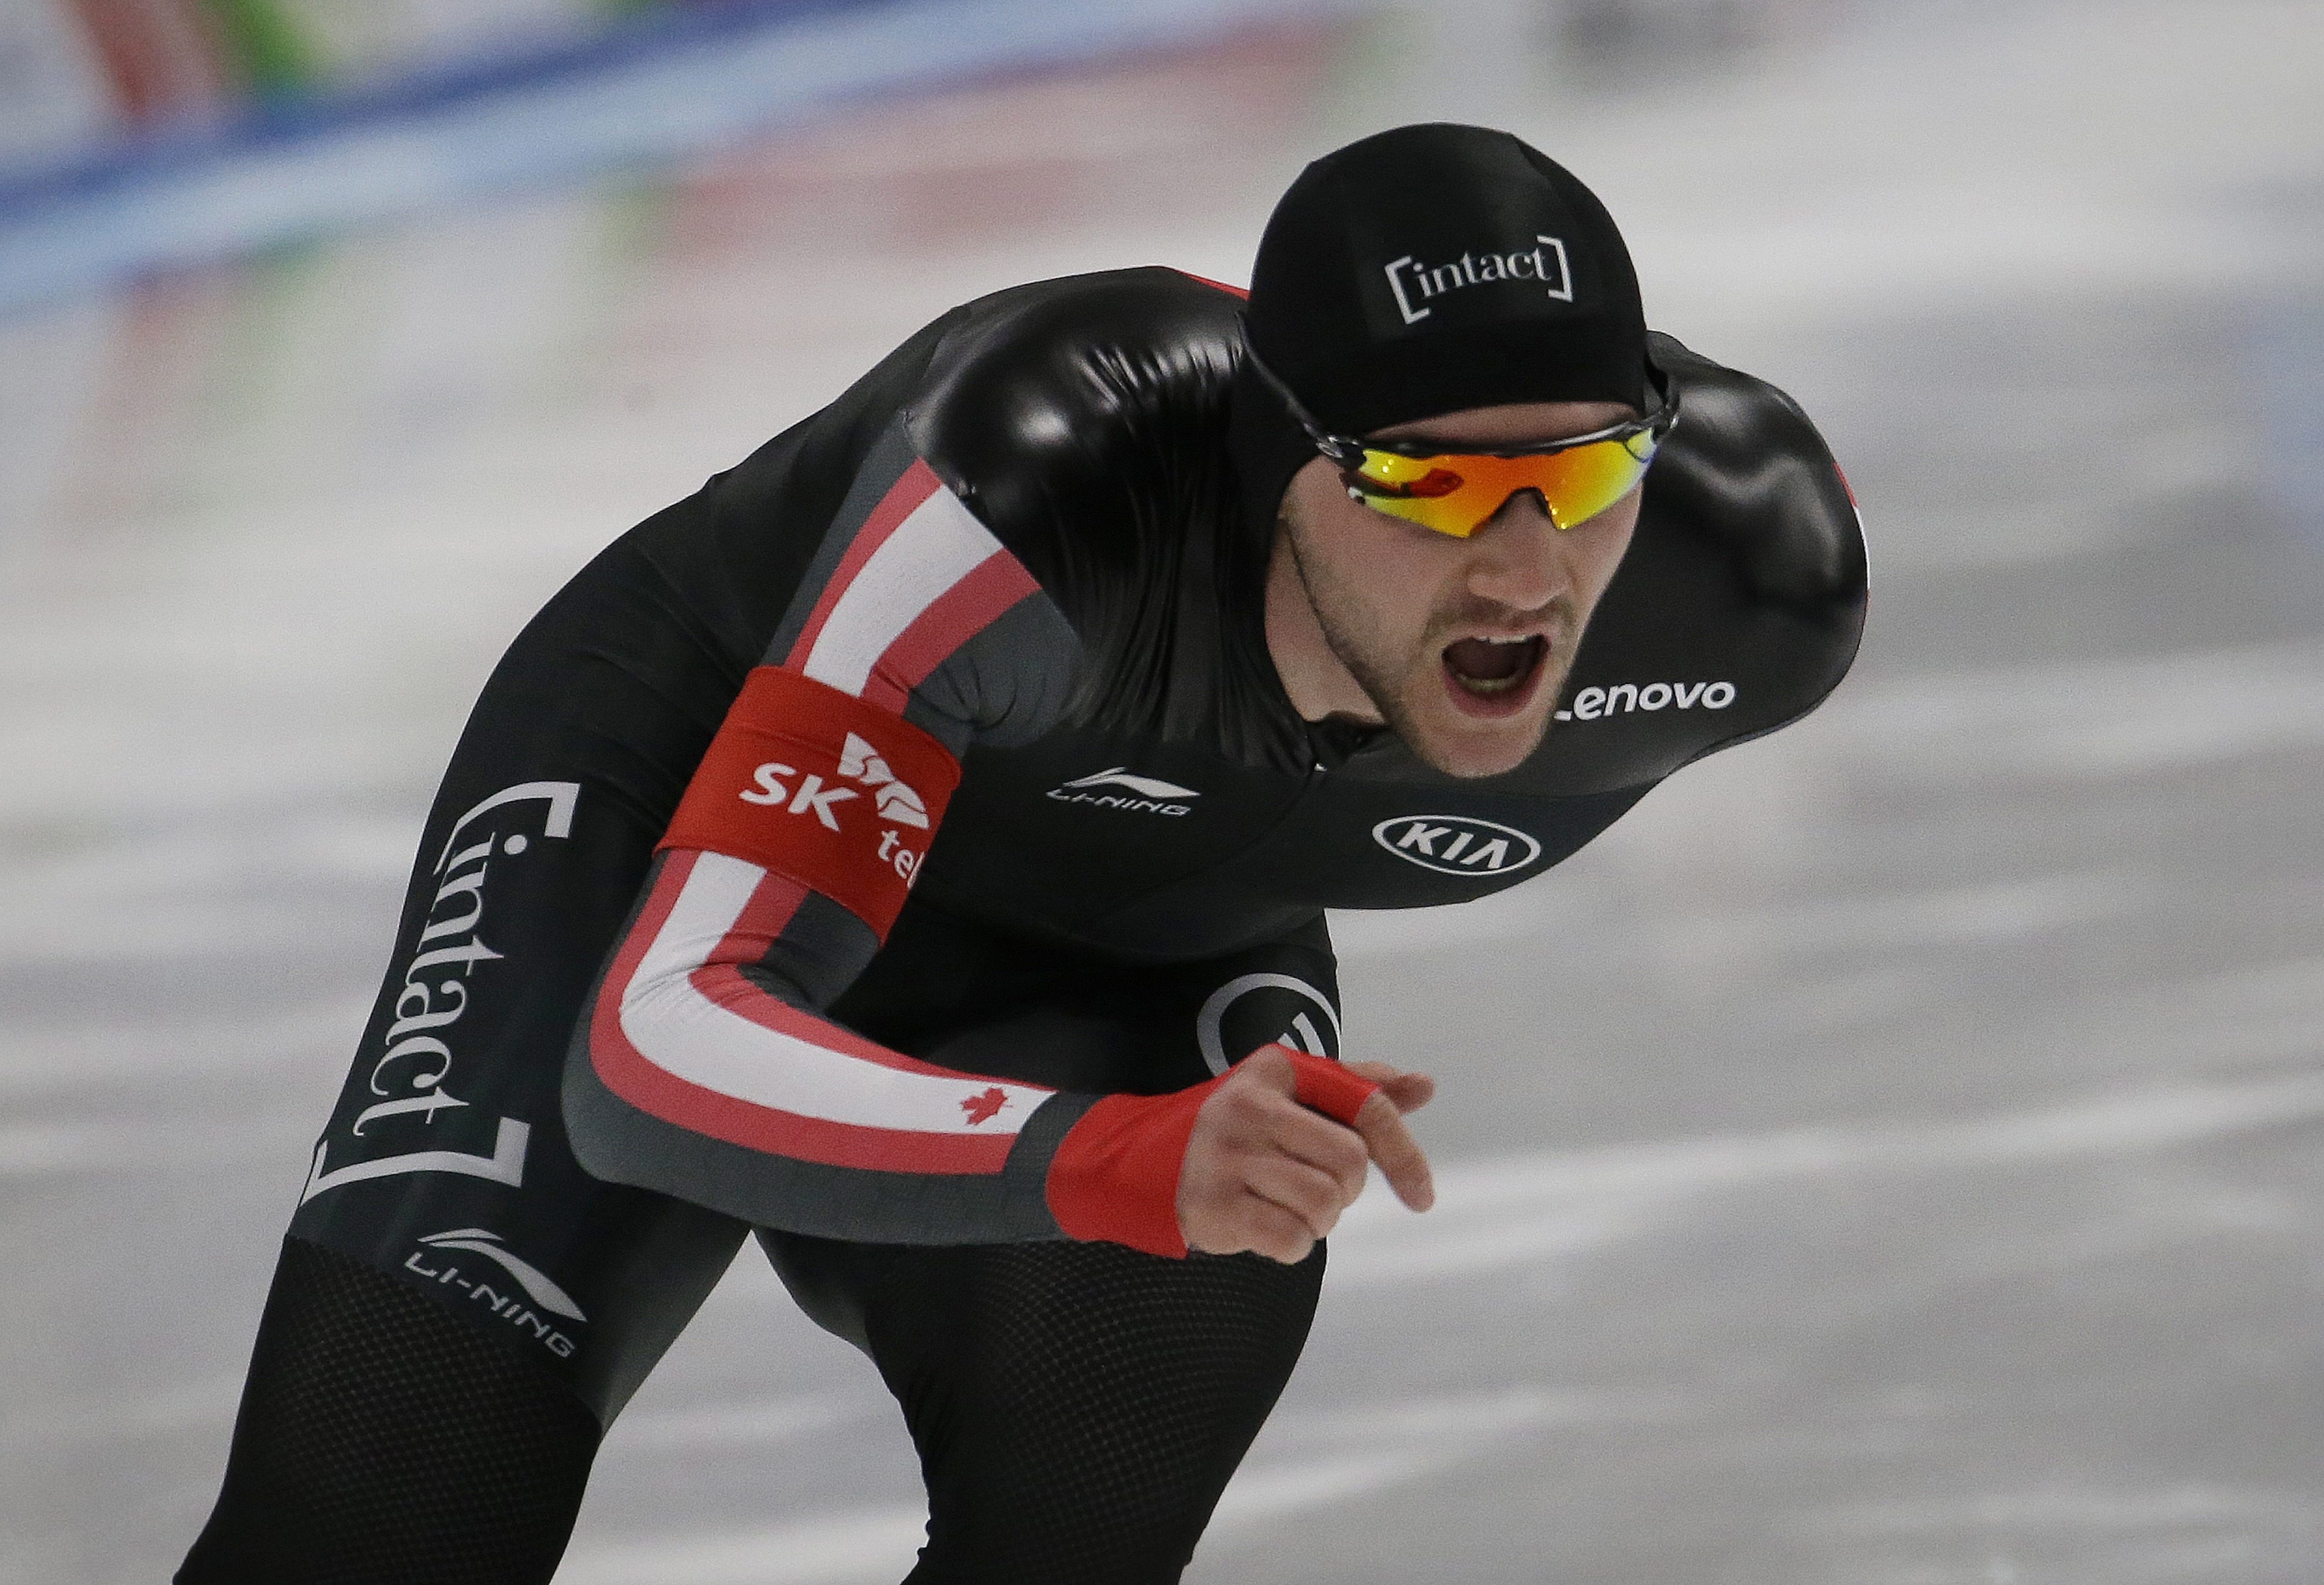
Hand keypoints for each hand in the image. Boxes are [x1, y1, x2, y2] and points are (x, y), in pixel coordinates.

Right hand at [1176, 1046, 1435, 1262]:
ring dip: (1320, 1220)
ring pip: (1324, 1204)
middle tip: (1315, 1189)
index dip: (1404, 1155)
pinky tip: (1268, 1228)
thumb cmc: (1243, 1129)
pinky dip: (1293, 1245)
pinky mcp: (1214, 1205)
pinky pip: (1291, 1240)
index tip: (1423, 1197)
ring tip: (1289, 1207)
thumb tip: (1425, 1085)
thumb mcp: (1293, 1093)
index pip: (1366, 1107)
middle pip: (1350, 1163)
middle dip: (1346, 1189)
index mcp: (1278, 1069)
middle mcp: (1250, 1106)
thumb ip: (1357, 1087)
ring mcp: (1228, 1156)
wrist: (1149, 1162)